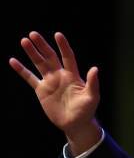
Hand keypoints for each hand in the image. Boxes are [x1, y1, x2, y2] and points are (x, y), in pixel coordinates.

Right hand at [9, 31, 101, 154]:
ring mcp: (50, 82)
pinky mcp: (41, 90)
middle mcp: (60, 75)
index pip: (68, 57)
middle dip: (42, 45)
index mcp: (73, 75)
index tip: (58, 35)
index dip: (63, 46)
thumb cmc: (87, 110)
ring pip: (39, 64)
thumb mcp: (92, 97)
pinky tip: (13, 61)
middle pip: (50, 57)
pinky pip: (29, 78)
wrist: (75, 123)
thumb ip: (92, 83)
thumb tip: (95, 68)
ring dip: (32, 53)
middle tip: (33, 34)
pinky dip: (21, 70)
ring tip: (24, 41)